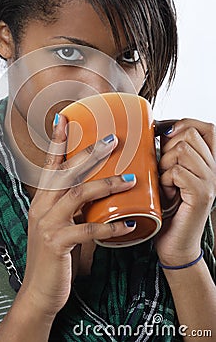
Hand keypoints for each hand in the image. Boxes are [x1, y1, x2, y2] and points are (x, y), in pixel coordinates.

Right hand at [18, 114, 135, 318]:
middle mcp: (41, 207)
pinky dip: (111, 225)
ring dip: (106, 185)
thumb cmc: (54, 256)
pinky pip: (88, 229)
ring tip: (131, 180)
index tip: (65, 118)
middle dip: (89, 153)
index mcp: (41, 200)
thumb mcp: (60, 225)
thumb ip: (72, 207)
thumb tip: (98, 190)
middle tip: (112, 140)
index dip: (57, 141)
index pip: (50, 165)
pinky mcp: (57, 243)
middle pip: (66, 172)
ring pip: (77, 194)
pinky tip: (129, 224)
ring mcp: (47, 224)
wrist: (39, 292)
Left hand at [155, 118, 215, 264]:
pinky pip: (177, 171)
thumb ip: (170, 152)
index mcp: (208, 162)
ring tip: (165, 182)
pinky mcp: (201, 194)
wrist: (174, 244)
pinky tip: (166, 194)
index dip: (184, 124)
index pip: (206, 127)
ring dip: (165, 164)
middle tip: (163, 168)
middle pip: (190, 134)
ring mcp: (210, 181)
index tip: (164, 134)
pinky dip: (165, 180)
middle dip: (168, 147)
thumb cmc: (167, 208)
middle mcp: (214, 169)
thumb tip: (157, 128)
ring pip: (182, 150)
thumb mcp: (169, 173)